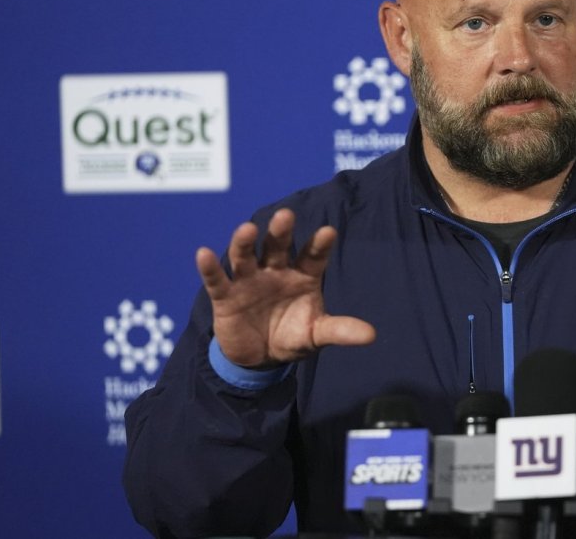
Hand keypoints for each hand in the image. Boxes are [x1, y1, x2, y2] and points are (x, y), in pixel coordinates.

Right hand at [195, 208, 375, 367]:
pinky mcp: (226, 296)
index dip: (319, 245)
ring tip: (247, 229)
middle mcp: (276, 270)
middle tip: (286, 216)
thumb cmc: (292, 337)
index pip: (313, 256)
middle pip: (278, 246)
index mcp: (303, 275)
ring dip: (245, 242)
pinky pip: (217, 279)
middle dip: (281, 231)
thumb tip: (371, 335)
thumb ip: (340, 331)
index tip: (328, 232)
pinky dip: (210, 267)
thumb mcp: (317, 335)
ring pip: (246, 256)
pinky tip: (203, 253)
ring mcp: (249, 280)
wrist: (260, 359)